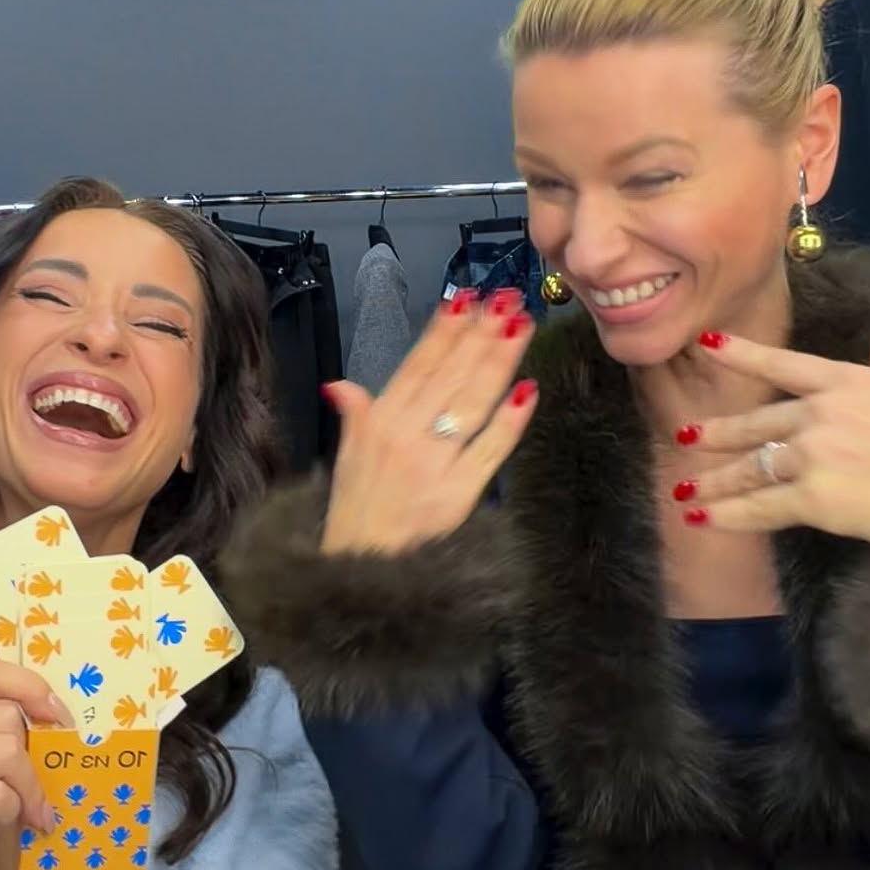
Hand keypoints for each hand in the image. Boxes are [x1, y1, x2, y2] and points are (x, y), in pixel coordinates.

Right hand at [0, 660, 72, 869]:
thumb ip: (6, 733)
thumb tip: (62, 723)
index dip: (30, 688)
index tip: (55, 718)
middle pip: (8, 719)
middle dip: (32, 758)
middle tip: (31, 791)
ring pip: (8, 753)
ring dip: (26, 789)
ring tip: (22, 812)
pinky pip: (0, 795)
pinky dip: (12, 813)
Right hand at [322, 289, 537, 554]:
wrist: (358, 571)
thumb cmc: (354, 514)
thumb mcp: (344, 459)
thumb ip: (353, 416)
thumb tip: (342, 385)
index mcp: (377, 422)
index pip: (416, 365)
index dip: (443, 330)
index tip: (466, 298)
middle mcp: (404, 437)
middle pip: (449, 375)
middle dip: (479, 334)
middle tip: (506, 300)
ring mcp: (434, 465)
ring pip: (472, 402)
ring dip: (498, 362)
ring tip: (519, 327)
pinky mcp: (459, 495)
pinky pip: (490, 451)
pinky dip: (509, 421)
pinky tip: (528, 391)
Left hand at [673, 320, 869, 553]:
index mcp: (846, 384)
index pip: (783, 364)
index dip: (742, 354)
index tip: (706, 344)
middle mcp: (822, 413)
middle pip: (756, 422)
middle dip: (718, 432)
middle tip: (685, 437)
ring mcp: (813, 454)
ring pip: (750, 467)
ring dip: (715, 482)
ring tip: (687, 490)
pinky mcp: (813, 496)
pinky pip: (760, 506)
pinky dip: (727, 516)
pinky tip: (700, 520)